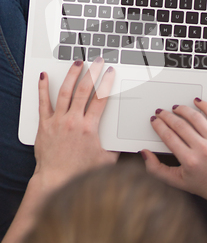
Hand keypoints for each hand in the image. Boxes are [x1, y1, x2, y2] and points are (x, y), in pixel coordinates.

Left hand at [33, 58, 118, 191]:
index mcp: (89, 128)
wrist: (55, 181)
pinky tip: (44, 76)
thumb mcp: (106, 160)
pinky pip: (43, 102)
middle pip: (84, 90)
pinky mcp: (44, 125)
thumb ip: (117, 147)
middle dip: (93, 73)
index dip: (107, 83)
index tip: (110, 73)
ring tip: (77, 63)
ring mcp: (57, 121)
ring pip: (65, 92)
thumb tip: (127, 140)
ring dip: (72, 75)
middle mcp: (73, 121)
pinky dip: (43, 88)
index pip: (101, 99)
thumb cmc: (79, 173)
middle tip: (97, 62)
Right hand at [142, 99, 206, 203]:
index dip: (159, 125)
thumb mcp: (176, 181)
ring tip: (176, 108)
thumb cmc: (204, 184)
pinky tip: (198, 102)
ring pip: (196, 118)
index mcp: (190, 160)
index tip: (155, 120)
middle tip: (161, 112)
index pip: (169, 136)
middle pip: (180, 125)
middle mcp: (203, 149)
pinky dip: (206, 106)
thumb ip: (156, 169)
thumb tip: (145, 153)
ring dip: (183, 110)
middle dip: (167, 116)